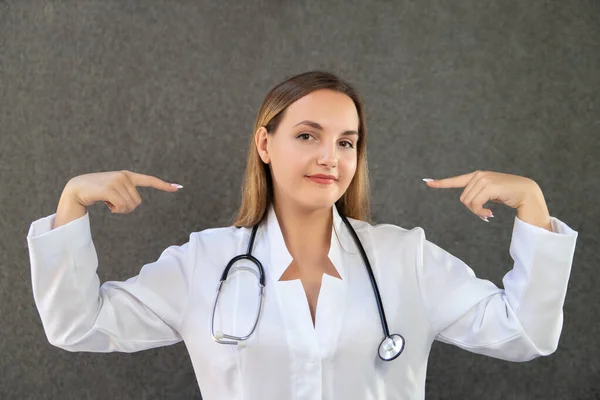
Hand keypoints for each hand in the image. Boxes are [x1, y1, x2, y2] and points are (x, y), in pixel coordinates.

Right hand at [64, 170, 182, 213]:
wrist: (76, 189)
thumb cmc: (95, 192)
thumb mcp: (113, 190)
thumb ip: (125, 193)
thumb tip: (134, 204)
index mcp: (127, 175)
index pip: (149, 180)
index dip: (163, 185)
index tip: (178, 187)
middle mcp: (124, 176)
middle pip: (137, 202)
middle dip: (126, 208)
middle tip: (112, 203)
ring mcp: (117, 181)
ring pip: (130, 206)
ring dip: (119, 210)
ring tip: (107, 202)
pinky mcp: (109, 188)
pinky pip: (122, 207)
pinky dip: (116, 210)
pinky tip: (105, 204)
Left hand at [423, 170, 541, 221]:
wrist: (528, 193)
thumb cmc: (510, 195)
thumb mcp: (491, 193)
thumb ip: (478, 194)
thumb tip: (468, 203)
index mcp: (477, 176)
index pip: (456, 180)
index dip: (441, 183)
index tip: (427, 182)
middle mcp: (479, 175)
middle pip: (463, 199)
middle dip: (473, 209)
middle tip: (485, 212)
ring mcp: (484, 179)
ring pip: (468, 203)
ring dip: (477, 212)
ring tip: (488, 212)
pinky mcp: (489, 186)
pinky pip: (476, 204)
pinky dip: (481, 212)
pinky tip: (491, 213)